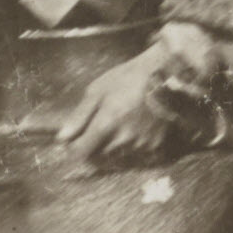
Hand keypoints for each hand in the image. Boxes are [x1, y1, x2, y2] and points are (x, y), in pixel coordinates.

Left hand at [56, 48, 192, 168]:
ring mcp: (141, 144)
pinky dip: (130, 152)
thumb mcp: (99, 88)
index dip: (74, 148)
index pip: (79, 153)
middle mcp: (123, 139)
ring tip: (116, 132)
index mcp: (106, 125)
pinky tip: (133, 135)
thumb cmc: (130, 76)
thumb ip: (79, 115)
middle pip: (96, 160)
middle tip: (96, 134)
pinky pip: (135, 159)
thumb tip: (62, 138)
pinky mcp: (156, 146)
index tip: (76, 139)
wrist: (170, 72)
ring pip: (115, 161)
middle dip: (91, 150)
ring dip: (110, 152)